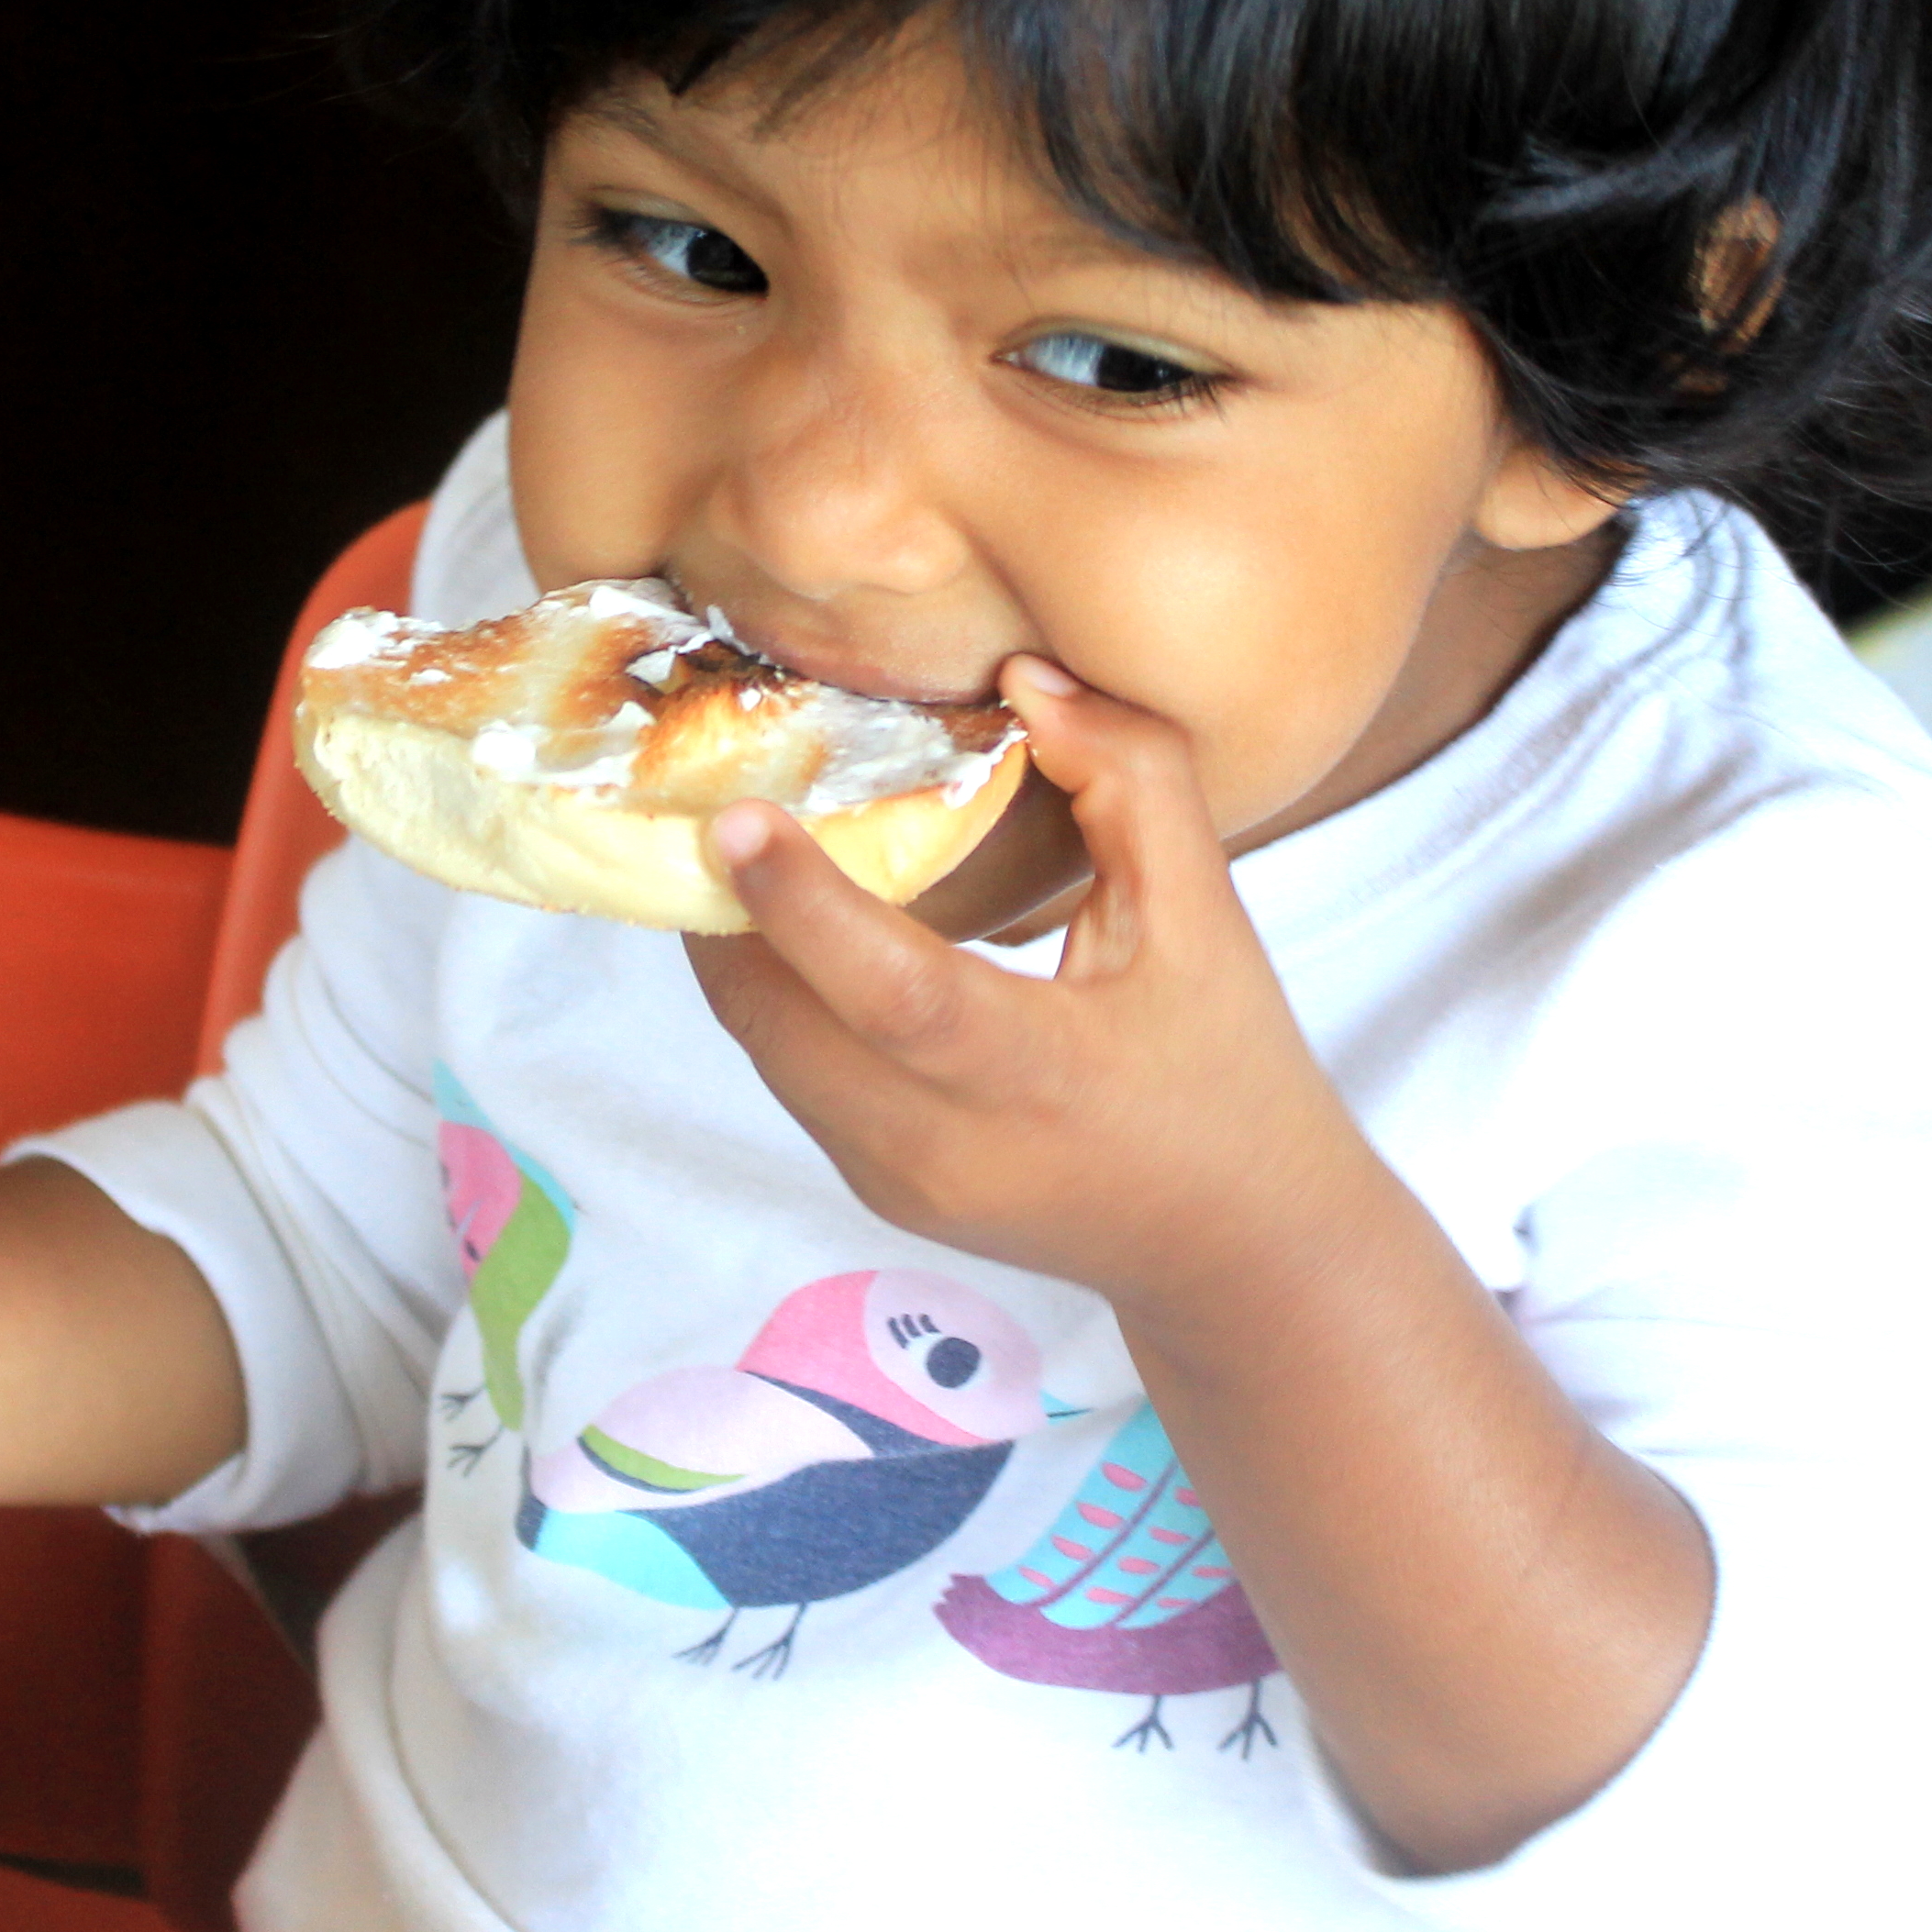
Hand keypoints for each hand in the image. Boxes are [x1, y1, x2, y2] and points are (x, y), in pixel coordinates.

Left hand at [685, 660, 1387, 1314]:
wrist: (1232, 1250)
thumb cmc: (1228, 1071)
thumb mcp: (1205, 915)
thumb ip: (1132, 779)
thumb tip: (1026, 681)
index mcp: (1035, 1076)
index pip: (895, 994)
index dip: (804, 904)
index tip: (738, 818)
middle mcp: (944, 1145)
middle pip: (782, 1024)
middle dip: (722, 912)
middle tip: (699, 796)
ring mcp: (897, 1181)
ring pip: (768, 1052)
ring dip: (735, 952)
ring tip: (728, 848)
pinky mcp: (877, 1192)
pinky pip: (793, 1079)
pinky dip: (774, 998)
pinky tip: (783, 927)